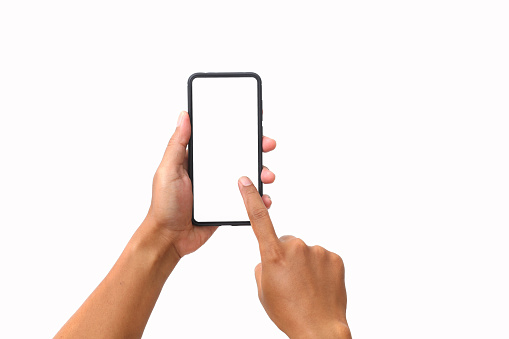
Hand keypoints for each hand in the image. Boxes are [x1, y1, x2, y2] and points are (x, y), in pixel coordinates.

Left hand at [145, 111, 276, 257]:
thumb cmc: (164, 205)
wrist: (170, 238)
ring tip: (267, 175)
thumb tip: (183, 116)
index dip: (236, 129)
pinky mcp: (228, 205)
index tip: (252, 121)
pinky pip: (247, 198)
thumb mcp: (168, 170)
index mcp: (197, 160)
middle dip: (256, 148)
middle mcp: (211, 172)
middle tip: (267, 144)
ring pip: (247, 176)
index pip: (219, 139)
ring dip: (261, 173)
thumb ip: (177, 144)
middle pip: (238, 155)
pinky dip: (258, 197)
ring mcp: (221, 188)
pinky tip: (264, 197)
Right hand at [238, 176, 350, 338]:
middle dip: (285, 256)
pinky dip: (319, 269)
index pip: (259, 219)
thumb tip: (270, 257)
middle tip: (290, 280)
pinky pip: (321, 258)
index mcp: (273, 255)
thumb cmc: (289, 313)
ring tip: (305, 286)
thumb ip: (263, 266)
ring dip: (303, 264)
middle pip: (286, 241)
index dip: (250, 198)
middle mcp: (295, 248)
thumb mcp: (263, 290)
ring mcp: (317, 252)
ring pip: (304, 251)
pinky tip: (318, 285)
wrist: (319, 329)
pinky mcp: (334, 257)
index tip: (246, 181)